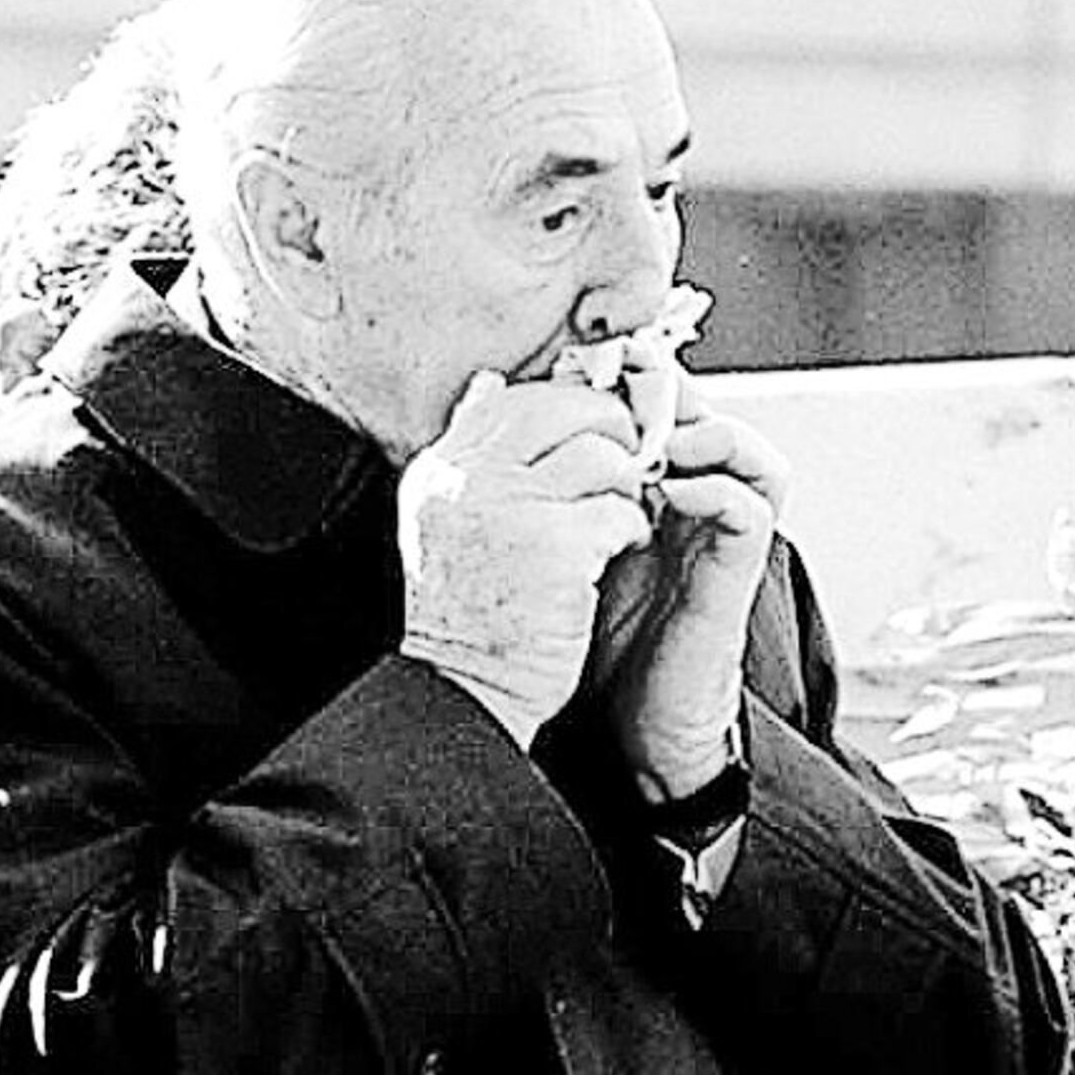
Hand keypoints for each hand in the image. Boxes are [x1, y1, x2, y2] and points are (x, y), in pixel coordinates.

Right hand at [397, 372, 650, 750]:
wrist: (464, 691)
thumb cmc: (469, 613)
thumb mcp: (447, 519)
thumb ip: (471, 452)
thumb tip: (489, 384)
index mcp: (441, 468)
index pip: (514, 395)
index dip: (568, 405)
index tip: (596, 432)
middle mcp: (469, 478)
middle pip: (563, 407)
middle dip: (610, 430)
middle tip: (629, 463)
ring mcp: (510, 508)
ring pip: (602, 455)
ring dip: (627, 484)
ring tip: (623, 516)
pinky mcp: (555, 547)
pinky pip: (619, 510)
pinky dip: (633, 527)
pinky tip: (626, 548)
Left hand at [582, 377, 787, 796]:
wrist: (627, 732)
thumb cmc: (589, 645)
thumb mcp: (556, 551)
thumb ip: (540, 485)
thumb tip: (489, 402)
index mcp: (655, 501)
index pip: (669, 418)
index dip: (644, 384)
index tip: (598, 367)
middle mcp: (695, 516)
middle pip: (716, 424)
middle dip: (677, 397)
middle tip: (633, 386)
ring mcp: (719, 546)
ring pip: (754, 458)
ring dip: (711, 434)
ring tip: (659, 438)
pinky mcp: (733, 579)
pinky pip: (752, 513)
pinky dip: (717, 490)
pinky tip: (668, 491)